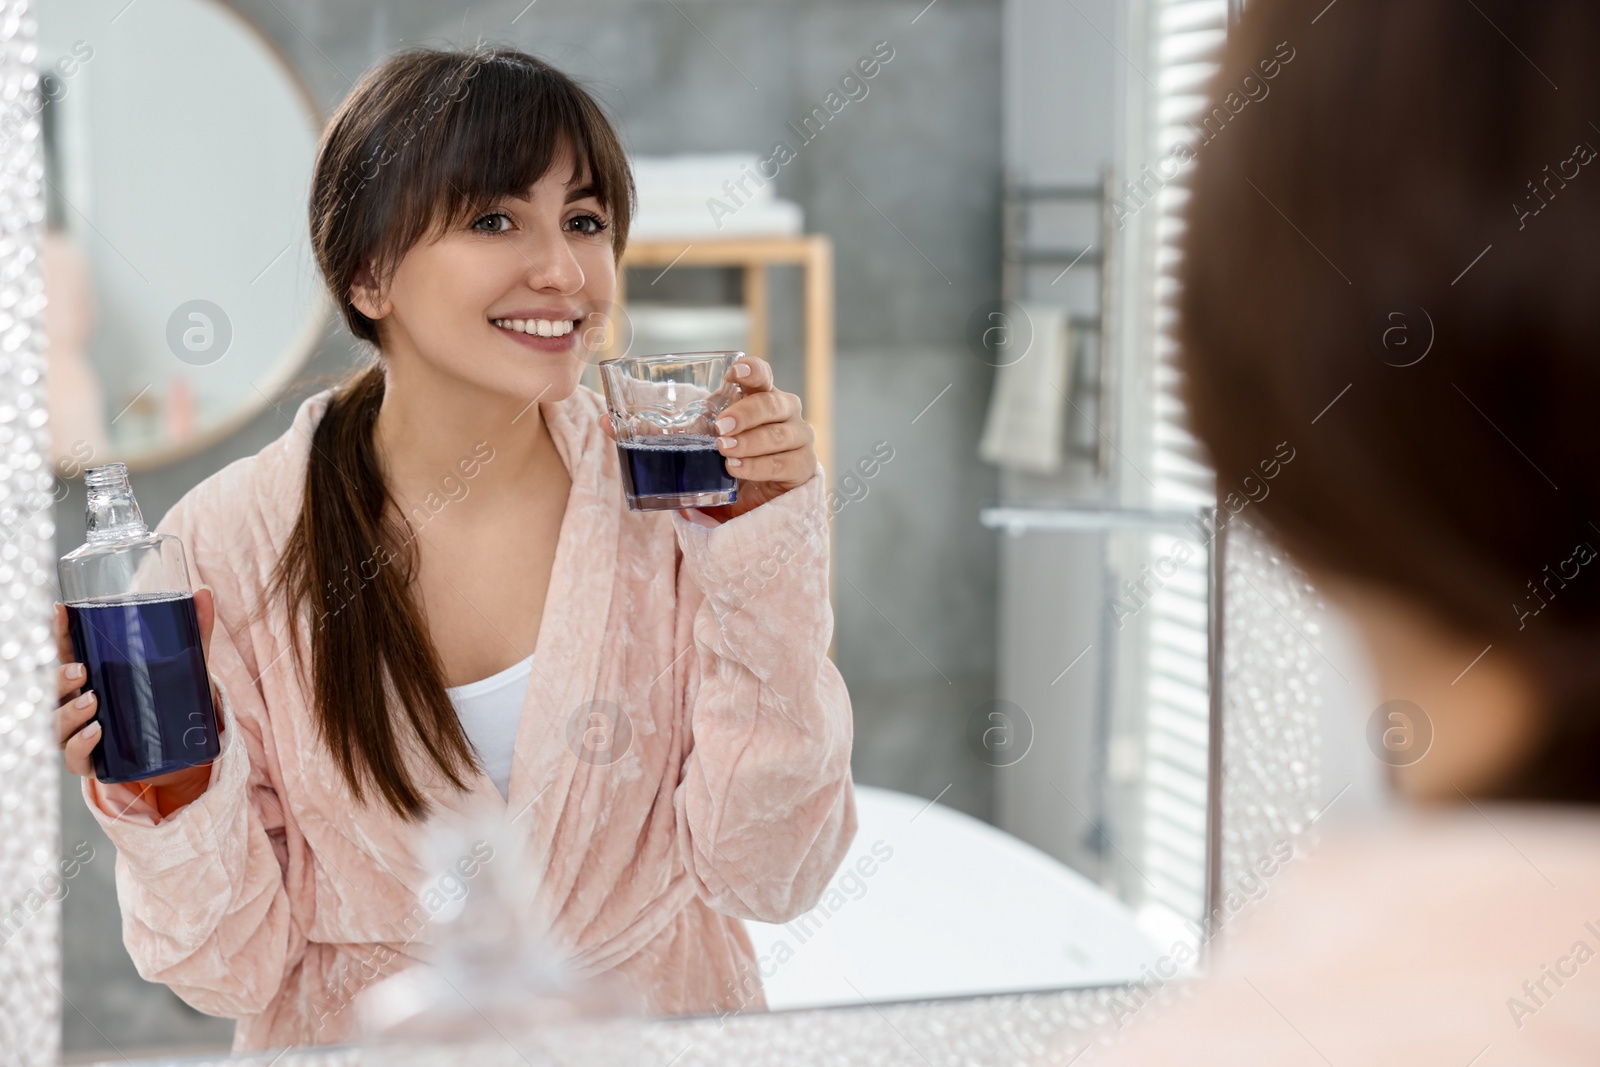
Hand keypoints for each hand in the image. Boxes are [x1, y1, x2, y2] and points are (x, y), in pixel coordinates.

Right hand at [54, 588, 222, 808]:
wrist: (184, 750)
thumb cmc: (171, 700)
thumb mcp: (185, 665)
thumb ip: (195, 631)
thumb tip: (204, 592)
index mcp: (94, 674)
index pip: (67, 651)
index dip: (59, 631)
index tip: (60, 610)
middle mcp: (80, 703)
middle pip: (53, 689)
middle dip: (60, 678)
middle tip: (81, 670)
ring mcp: (82, 733)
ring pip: (57, 723)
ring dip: (69, 712)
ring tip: (94, 701)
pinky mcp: (94, 762)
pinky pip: (75, 757)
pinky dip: (81, 745)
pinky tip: (97, 732)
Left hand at [598, 355, 817, 521]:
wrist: (750, 505)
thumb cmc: (719, 463)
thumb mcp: (687, 444)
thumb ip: (651, 431)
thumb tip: (604, 420)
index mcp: (755, 397)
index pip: (761, 374)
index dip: (752, 369)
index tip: (733, 372)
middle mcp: (783, 413)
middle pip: (776, 401)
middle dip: (748, 413)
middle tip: (720, 428)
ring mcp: (798, 439)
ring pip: (783, 432)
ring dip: (752, 441)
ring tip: (725, 452)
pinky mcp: (802, 468)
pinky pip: (786, 463)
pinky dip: (761, 465)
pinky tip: (739, 469)